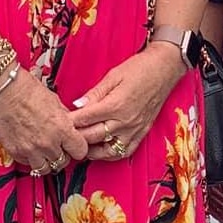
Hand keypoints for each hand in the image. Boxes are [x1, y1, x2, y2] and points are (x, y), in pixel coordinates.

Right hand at [0, 68, 88, 172]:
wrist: (2, 89)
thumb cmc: (26, 89)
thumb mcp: (54, 100)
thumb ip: (63, 117)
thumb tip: (68, 125)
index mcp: (61, 128)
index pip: (80, 151)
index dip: (78, 147)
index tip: (74, 144)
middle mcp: (47, 143)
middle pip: (63, 162)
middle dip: (63, 154)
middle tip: (58, 145)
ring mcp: (30, 150)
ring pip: (45, 169)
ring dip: (46, 160)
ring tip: (44, 149)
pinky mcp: (15, 153)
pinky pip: (28, 164)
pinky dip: (30, 158)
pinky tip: (30, 146)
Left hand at [69, 46, 185, 160]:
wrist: (164, 69)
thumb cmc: (140, 68)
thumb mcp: (113, 75)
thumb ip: (95, 93)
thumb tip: (77, 105)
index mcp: (115, 104)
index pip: (86, 118)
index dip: (70, 122)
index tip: (58, 122)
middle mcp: (125, 121)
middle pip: (93, 136)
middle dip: (75, 137)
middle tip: (62, 136)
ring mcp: (134, 129)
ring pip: (107, 150)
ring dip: (90, 150)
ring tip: (78, 146)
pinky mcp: (141, 133)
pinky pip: (123, 151)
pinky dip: (109, 154)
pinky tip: (100, 151)